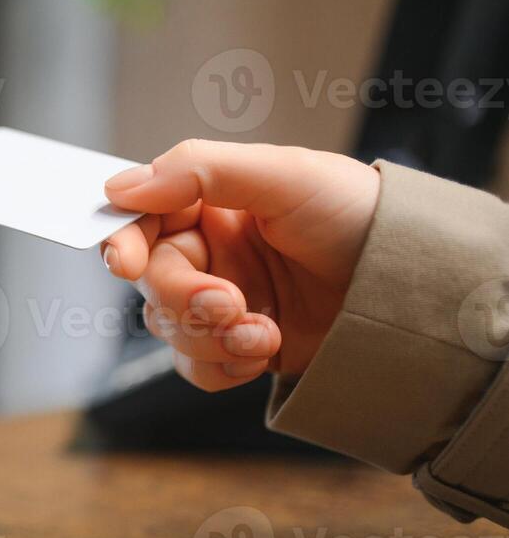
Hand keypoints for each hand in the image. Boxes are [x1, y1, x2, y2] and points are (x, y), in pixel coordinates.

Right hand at [100, 139, 380, 389]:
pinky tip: (264, 350)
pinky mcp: (240, 348)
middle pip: (151, 281)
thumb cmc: (362, 216)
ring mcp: (224, 303)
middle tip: (227, 303)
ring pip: (168, 328)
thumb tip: (122, 186)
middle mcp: (212, 252)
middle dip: (183, 297)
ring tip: (262, 330)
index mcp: (213, 203)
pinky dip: (222, 365)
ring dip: (209, 336)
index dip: (124, 239)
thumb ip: (198, 170)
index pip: (141, 217)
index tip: (126, 261)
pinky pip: (196, 367)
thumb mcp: (285, 174)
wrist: (417, 290)